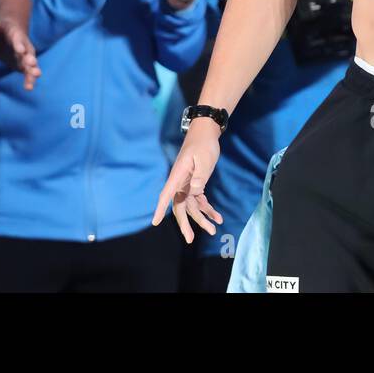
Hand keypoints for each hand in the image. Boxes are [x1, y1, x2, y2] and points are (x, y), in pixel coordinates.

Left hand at [0, 14, 40, 89]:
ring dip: (32, 69)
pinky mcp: (24, 64)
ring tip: (36, 75)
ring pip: (30, 62)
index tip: (19, 50)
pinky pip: (28, 72)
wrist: (8, 34)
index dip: (17, 43)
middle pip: (27, 50)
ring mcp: (25, 55)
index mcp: (13, 33)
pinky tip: (29, 87)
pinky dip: (29, 79)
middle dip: (29, 57)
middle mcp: (22, 44)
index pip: (15, 37)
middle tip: (31, 63)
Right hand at [151, 119, 223, 241]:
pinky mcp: (197, 184)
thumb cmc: (203, 144)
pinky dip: (208, 209)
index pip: (167, 194)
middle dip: (184, 224)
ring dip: (201, 219)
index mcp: (178, 176)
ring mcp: (188, 184)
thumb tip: (195, 192)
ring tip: (213, 230)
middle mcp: (181, 183)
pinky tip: (218, 217)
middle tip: (190, 239)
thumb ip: (200, 176)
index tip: (155, 222)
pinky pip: (200, 201)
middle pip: (179, 207)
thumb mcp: (204, 159)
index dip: (160, 208)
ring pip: (192, 207)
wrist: (207, 133)